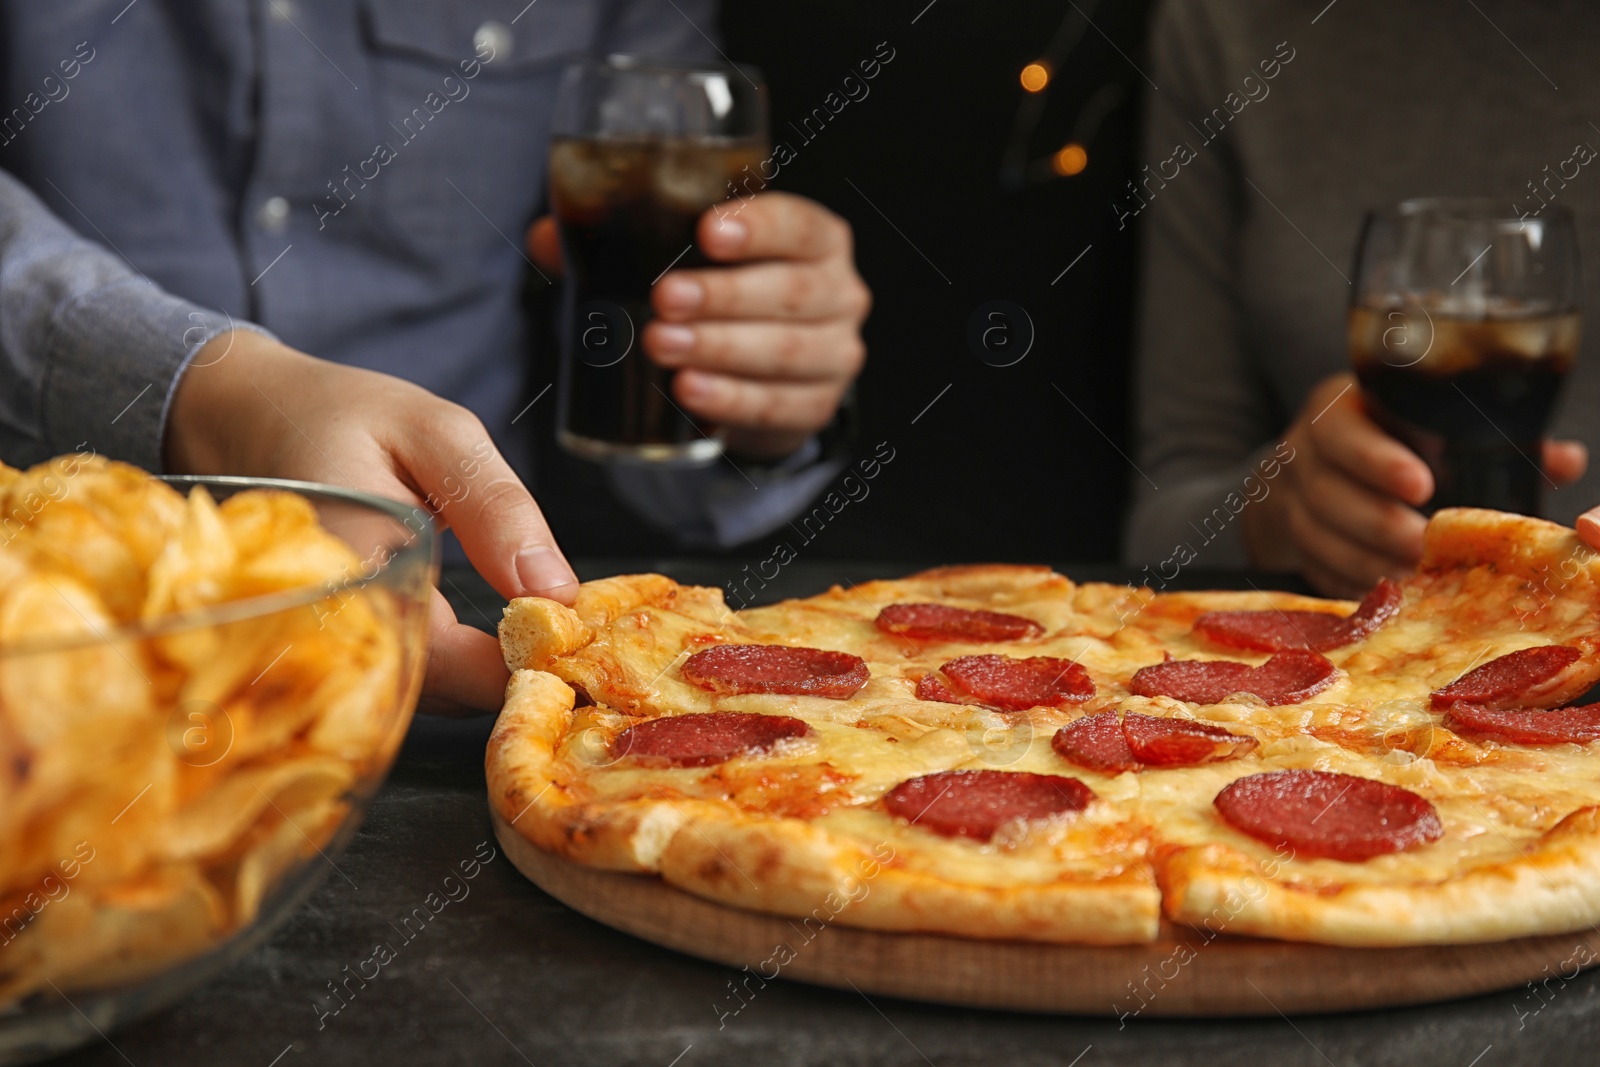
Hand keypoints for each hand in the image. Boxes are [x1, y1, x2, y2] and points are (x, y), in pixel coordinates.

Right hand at [165, 330, 577, 713]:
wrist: (246, 415)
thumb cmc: (342, 416)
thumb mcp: (437, 434)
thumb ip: (497, 508)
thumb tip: (555, 590)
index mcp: (352, 564)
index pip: (437, 656)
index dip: (509, 667)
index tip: (567, 651)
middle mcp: (325, 621)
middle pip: (429, 693)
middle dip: (502, 679)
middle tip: (562, 649)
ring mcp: (319, 643)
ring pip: (415, 696)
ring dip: (477, 679)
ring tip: (533, 641)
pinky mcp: (330, 649)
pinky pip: (396, 681)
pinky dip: (449, 670)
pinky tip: (487, 643)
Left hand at [528, 191, 868, 458]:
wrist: (764, 369)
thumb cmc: (724, 294)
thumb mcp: (688, 257)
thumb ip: (624, 241)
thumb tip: (550, 238)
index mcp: (817, 239)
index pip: (801, 225)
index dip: (760, 227)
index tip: (708, 232)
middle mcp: (840, 292)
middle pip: (791, 291)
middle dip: (725, 296)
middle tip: (664, 299)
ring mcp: (836, 354)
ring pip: (786, 351)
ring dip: (721, 348)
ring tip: (661, 345)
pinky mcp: (817, 406)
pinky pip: (777, 406)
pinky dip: (731, 400)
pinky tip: (689, 392)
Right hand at [1244, 373, 1586, 597]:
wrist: (1314, 466)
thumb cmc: (1394, 441)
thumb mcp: (1431, 427)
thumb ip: (1493, 442)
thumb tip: (1563, 461)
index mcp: (1338, 411)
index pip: (1342, 431)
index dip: (1377, 459)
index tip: (1422, 485)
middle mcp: (1302, 452)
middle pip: (1326, 490)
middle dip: (1377, 522)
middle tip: (1424, 546)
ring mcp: (1288, 499)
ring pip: (1315, 534)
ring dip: (1364, 559)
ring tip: (1411, 577)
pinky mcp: (1289, 541)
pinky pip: (1312, 566)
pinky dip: (1348, 582)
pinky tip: (1383, 594)